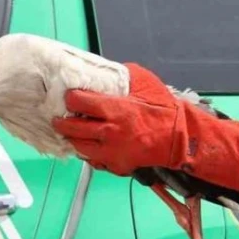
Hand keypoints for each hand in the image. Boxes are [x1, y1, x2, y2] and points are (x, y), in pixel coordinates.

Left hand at [53, 63, 183, 175]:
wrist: (180, 138)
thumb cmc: (164, 109)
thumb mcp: (145, 82)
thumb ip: (123, 76)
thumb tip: (107, 73)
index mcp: (114, 109)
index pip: (78, 102)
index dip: (71, 98)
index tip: (70, 97)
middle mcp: (109, 132)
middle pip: (71, 128)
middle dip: (62, 122)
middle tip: (59, 118)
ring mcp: (111, 152)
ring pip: (79, 147)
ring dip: (73, 139)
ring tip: (73, 133)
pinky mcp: (116, 165)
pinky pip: (94, 161)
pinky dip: (90, 154)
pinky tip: (91, 146)